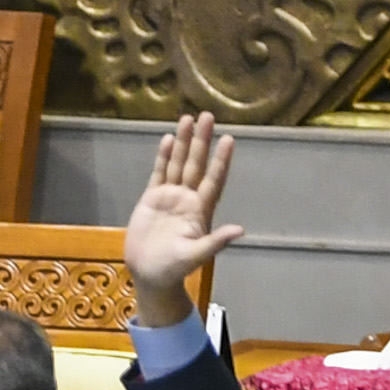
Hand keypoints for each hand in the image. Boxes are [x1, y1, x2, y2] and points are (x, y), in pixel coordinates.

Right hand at [124, 113, 243, 327]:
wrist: (149, 273)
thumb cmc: (174, 268)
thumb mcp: (195, 256)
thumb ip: (215, 242)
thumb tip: (239, 230)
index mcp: (201, 210)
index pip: (214, 179)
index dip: (221, 160)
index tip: (228, 139)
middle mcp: (188, 198)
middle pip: (197, 164)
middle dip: (202, 140)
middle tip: (207, 116)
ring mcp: (170, 197)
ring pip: (178, 164)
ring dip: (184, 142)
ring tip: (187, 119)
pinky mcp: (152, 199)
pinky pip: (159, 173)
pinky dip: (163, 157)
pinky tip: (168, 140)